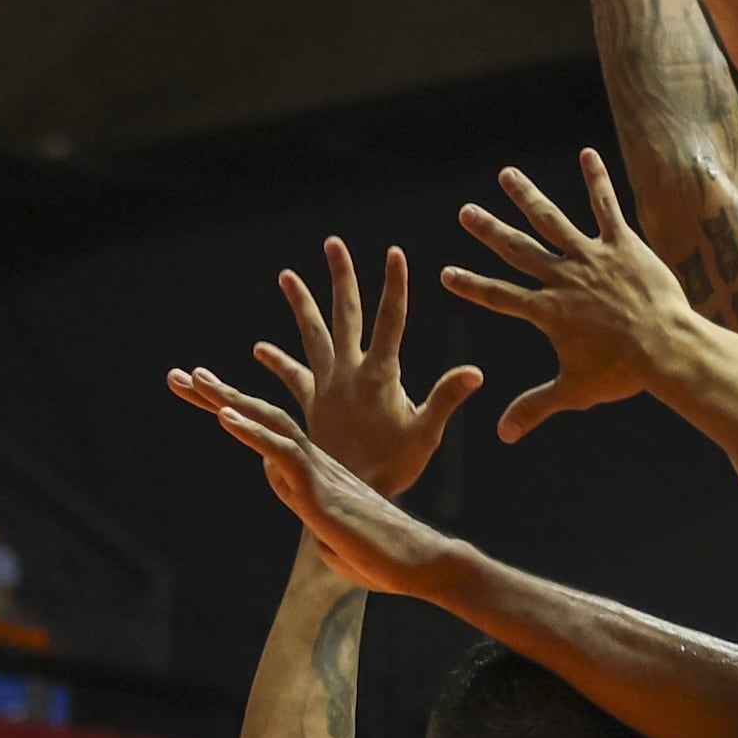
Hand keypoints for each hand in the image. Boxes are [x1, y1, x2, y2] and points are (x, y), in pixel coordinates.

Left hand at [165, 369, 457, 595]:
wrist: (421, 564)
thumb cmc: (387, 561)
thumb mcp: (340, 551)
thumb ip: (324, 539)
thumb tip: (318, 542)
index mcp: (319, 475)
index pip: (270, 437)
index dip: (237, 416)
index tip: (206, 402)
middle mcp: (317, 463)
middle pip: (264, 417)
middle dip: (220, 394)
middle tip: (183, 375)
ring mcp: (319, 472)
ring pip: (270, 422)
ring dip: (228, 398)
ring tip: (195, 376)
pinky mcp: (320, 488)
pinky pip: (282, 451)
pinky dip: (252, 432)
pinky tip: (224, 415)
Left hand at [224, 237, 481, 497]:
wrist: (350, 493)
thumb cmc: (394, 467)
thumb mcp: (427, 432)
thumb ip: (447, 397)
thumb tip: (476, 371)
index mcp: (379, 375)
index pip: (390, 319)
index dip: (395, 285)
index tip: (394, 252)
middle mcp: (349, 373)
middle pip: (345, 315)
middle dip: (342, 277)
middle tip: (334, 244)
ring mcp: (327, 386)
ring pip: (312, 335)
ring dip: (300, 304)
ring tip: (286, 275)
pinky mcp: (312, 404)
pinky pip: (292, 376)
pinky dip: (277, 361)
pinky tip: (261, 348)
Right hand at [443, 149, 698, 439]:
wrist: (665, 348)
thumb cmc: (622, 373)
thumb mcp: (573, 392)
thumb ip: (535, 407)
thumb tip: (503, 435)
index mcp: (548, 311)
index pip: (499, 296)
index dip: (472, 286)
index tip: (446, 273)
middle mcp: (563, 278)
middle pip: (517, 250)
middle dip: (489, 231)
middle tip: (466, 212)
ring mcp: (591, 257)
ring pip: (552, 220)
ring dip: (527, 196)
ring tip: (507, 175)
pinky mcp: (623, 245)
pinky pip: (606, 206)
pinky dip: (596, 179)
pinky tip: (586, 154)